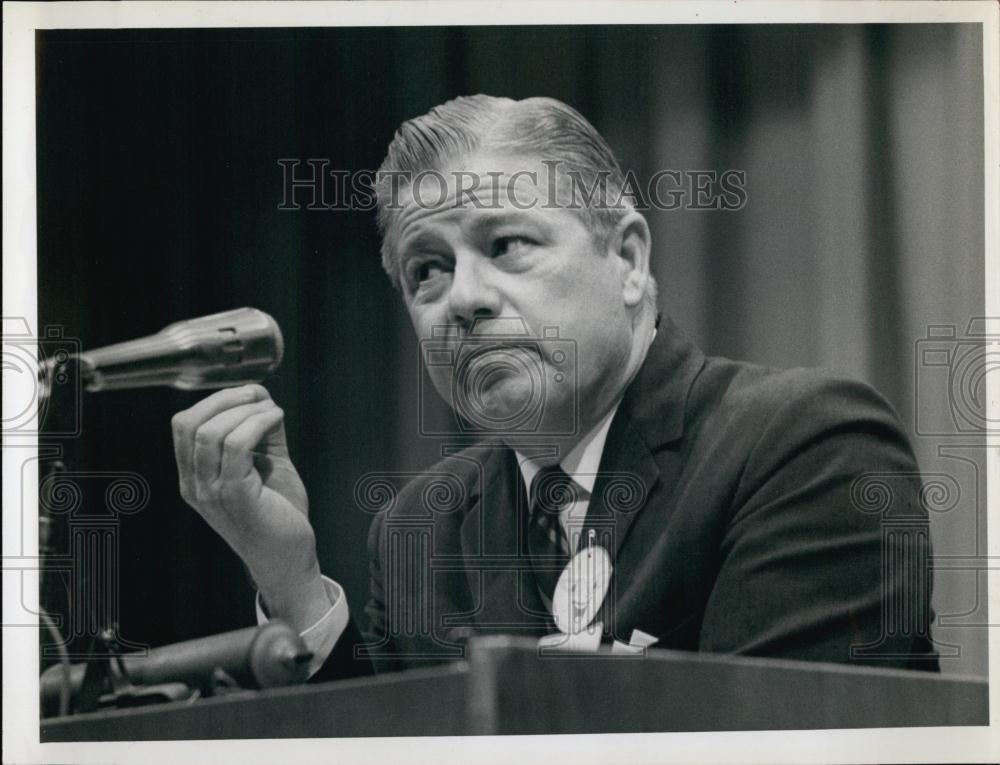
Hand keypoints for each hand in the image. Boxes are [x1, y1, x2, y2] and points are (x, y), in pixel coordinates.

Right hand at [171, 384, 330, 630]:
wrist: (289, 557)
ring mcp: (211, 492)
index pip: (183, 425)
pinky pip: (237, 445)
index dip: (214, 400)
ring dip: (245, 410)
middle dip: (225, 399)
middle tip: (258, 397)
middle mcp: (195, 485)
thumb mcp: (263, 463)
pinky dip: (258, 423)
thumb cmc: (278, 513)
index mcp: (195, 477)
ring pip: (211, 432)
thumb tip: (258, 393)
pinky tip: (276, 420)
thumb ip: (258, 430)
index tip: (247, 394)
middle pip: (189, 423)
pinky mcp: (235, 496)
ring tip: (271, 411)